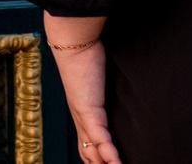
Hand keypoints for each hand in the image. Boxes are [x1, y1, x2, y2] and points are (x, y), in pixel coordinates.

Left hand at [45, 16, 118, 163]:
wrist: (73, 41)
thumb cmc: (85, 55)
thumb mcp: (96, 79)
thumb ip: (104, 89)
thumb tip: (118, 89)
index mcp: (80, 114)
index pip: (86, 146)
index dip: (95, 160)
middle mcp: (79, 119)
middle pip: (87, 154)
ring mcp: (82, 116)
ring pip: (93, 150)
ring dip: (106, 163)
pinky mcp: (88, 109)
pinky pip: (99, 136)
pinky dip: (108, 152)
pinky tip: (117, 161)